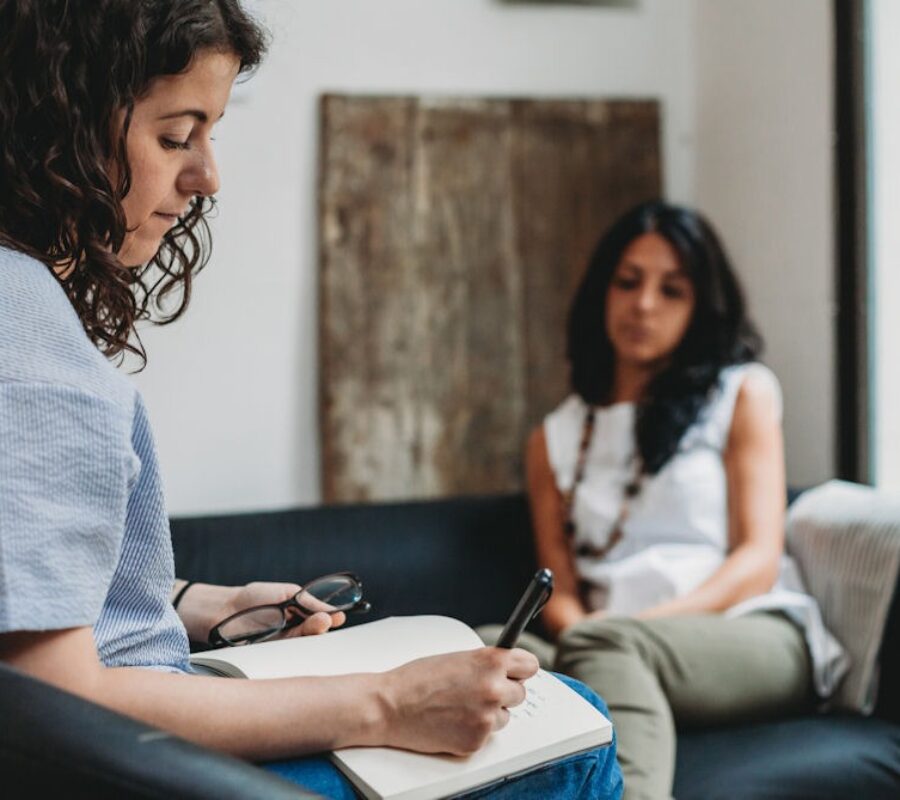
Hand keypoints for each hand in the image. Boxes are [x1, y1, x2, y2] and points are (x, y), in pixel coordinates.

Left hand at [175, 580, 346, 643]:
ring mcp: (284, 643)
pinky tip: (304, 646)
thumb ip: (307, 601)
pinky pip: (288, 655)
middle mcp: (295, 630)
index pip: (321, 617)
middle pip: (315, 631)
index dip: (332, 617)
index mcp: (300, 614)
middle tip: (329, 620)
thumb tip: (330, 609)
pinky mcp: (272, 655)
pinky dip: (297, 652)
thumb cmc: (254, 598)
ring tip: (319, 624)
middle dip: (323, 625)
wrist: (224, 611)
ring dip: (312, 635)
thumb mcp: (285, 594)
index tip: (340, 616)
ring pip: (304, 643)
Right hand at [378, 647, 538, 755]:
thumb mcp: (458, 658)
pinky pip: (487, 735)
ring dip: (489, 713)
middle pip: (520, 693)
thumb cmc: (418, 679)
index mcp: (490, 662)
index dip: (519, 670)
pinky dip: (474, 730)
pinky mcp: (477, 740)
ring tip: (460, 706)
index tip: (515, 673)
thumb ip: (486, 664)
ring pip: (505, 716)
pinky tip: (453, 721)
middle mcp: (493, 689)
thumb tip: (507, 671)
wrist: (391, 705)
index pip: (530, 665)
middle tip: (478, 691)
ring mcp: (487, 717)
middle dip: (503, 693)